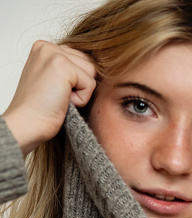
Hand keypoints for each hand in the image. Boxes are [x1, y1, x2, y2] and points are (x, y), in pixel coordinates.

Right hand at [3, 40, 96, 155]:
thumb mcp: (51, 81)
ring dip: (81, 92)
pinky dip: (81, 100)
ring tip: (59, 99)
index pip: (80, 59)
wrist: (27, 125)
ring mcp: (53, 54)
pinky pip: (90, 84)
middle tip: (57, 97)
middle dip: (79, 85)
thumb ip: (68, 69)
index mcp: (44, 48)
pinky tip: (61, 102)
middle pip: (88, 63)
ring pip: (91, 72)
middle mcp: (47, 46)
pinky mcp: (62, 66)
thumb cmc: (39, 111)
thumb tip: (93, 70)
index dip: (75, 82)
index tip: (55, 93)